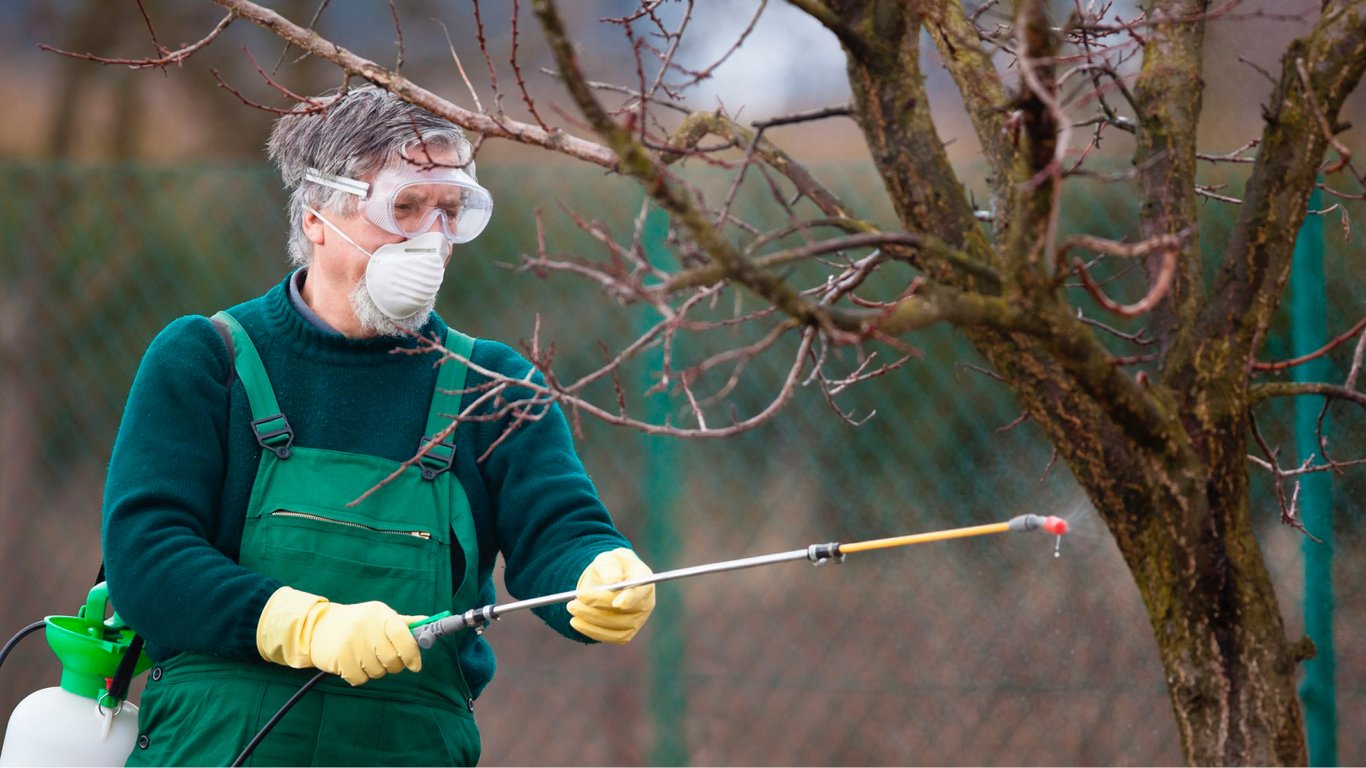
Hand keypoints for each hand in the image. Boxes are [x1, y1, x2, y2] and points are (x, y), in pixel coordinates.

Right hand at [256, 586, 423, 685]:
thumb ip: (404, 623)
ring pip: (377, 672)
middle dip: (392, 665)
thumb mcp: (379, 616)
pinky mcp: (339, 659)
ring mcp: (351, 643)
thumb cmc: (356, 622)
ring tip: (364, 657)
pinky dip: (359, 677)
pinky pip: (360, 679)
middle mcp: (366, 626)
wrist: (317, 627)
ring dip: (374, 670)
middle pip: (393, 660)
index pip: (404, 636)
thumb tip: (429, 624)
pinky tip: (352, 664)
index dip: (412, 654)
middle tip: (384, 659)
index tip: (415, 665)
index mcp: (380, 614)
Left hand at [566, 548, 655, 643]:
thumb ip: (609, 567)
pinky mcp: (627, 632)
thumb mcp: (608, 559)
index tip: (616, 604)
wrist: (608, 580)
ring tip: (572, 608)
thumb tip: (612, 581)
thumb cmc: (611, 567)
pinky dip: (592, 631)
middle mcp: (645, 602)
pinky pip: (611, 637)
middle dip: (597, 608)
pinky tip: (577, 622)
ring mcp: (638, 620)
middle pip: (625, 612)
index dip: (630, 599)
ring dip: (591, 620)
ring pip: (616, 627)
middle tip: (573, 603)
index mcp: (643, 580)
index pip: (640, 592)